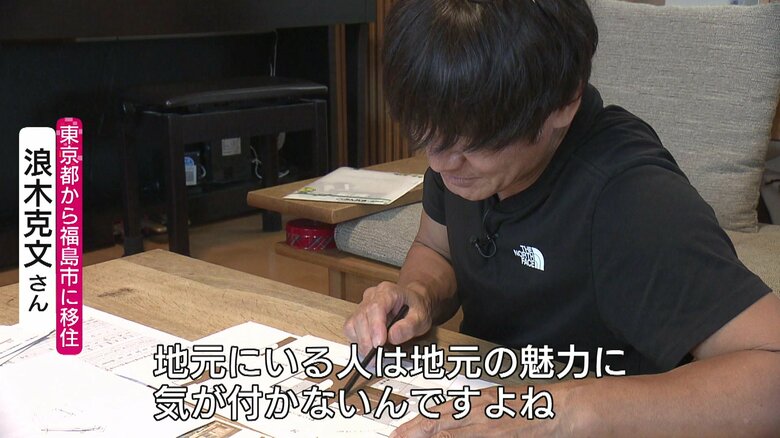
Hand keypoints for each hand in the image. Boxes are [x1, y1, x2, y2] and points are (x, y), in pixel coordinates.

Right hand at [343, 281, 432, 355]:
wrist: (412, 303)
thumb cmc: (416, 309)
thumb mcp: (421, 318)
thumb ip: (408, 327)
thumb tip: (392, 337)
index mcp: (388, 292)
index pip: (375, 307)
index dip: (375, 326)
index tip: (379, 344)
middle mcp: (371, 296)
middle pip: (361, 317)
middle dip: (367, 340)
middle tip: (376, 357)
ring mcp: (362, 305)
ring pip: (352, 324)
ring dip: (361, 342)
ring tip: (375, 355)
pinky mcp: (357, 316)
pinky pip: (350, 330)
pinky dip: (358, 342)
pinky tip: (370, 349)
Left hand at [390, 386, 563, 437]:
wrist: (560, 409)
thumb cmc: (531, 404)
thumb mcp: (497, 400)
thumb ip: (474, 409)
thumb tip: (450, 419)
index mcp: (476, 401)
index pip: (438, 413)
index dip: (415, 425)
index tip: (397, 433)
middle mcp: (477, 413)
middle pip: (437, 427)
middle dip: (412, 435)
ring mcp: (487, 429)